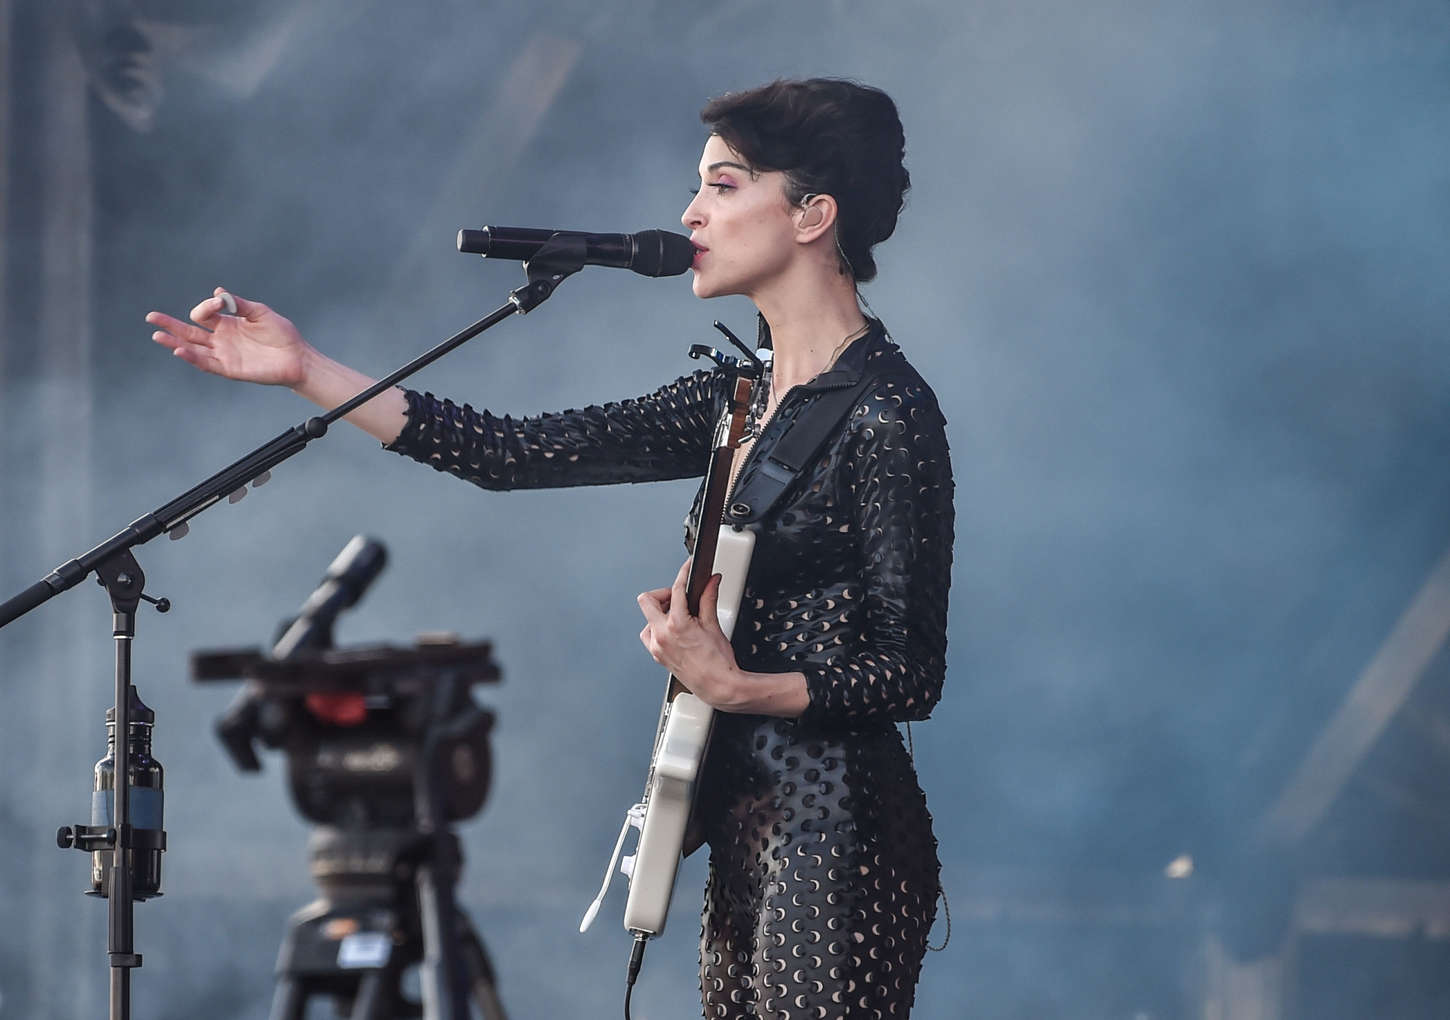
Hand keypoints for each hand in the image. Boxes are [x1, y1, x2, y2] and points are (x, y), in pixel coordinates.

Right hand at [147, 287, 308, 386]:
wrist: (297, 357)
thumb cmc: (282, 334)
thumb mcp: (260, 313)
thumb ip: (239, 304)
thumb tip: (218, 291)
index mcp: (227, 324)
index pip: (204, 314)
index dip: (207, 305)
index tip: (220, 301)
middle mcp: (221, 340)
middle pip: (189, 332)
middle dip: (170, 324)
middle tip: (150, 317)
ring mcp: (224, 355)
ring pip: (193, 349)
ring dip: (174, 342)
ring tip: (157, 335)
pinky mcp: (230, 369)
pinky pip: (207, 364)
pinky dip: (193, 357)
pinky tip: (179, 349)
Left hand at [637, 558, 743, 710]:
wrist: (718, 686)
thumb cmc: (717, 662)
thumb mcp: (714, 625)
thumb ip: (709, 599)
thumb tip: (711, 582)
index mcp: (676, 625)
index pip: (676, 589)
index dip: (684, 574)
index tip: (688, 569)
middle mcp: (662, 636)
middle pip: (647, 600)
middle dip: (662, 594)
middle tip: (678, 596)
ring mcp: (657, 647)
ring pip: (647, 619)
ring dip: (659, 613)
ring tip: (678, 615)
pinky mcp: (657, 656)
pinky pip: (650, 636)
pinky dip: (659, 629)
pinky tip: (674, 631)